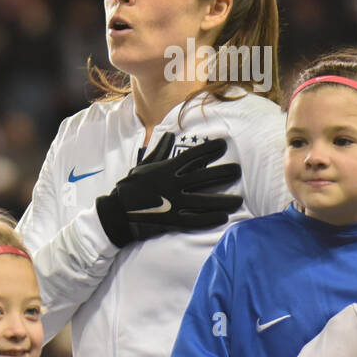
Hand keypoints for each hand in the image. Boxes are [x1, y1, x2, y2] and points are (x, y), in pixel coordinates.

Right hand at [95, 134, 242, 246]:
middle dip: (223, 173)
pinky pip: (195, 220)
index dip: (210, 149)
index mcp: (165, 170)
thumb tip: (170, 136)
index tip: (223, 146)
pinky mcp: (172, 220)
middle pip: (204, 177)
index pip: (192, 156)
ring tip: (239, 200)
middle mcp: (172, 185)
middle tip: (238, 171)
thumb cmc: (130, 187)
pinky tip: (224, 217)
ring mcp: (173, 203)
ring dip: (223, 200)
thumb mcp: (143, 166)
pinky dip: (210, 219)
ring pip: (204, 200)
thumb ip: (159, 151)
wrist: (117, 212)